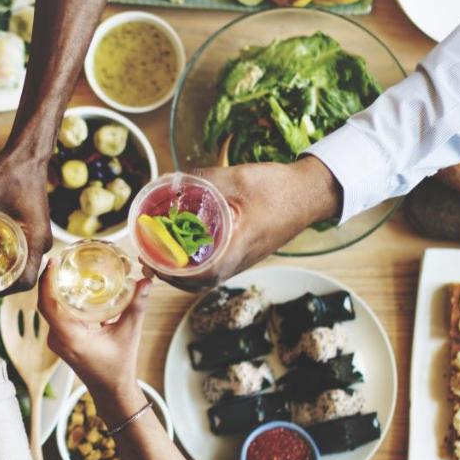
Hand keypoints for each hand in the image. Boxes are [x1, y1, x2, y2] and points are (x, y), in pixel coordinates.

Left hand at [0, 150, 51, 291]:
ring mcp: (39, 237)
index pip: (24, 283)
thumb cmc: (7, 174)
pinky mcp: (34, 230)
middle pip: (22, 277)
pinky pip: (22, 253)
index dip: (2, 291)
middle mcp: (41, 243)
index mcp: (35, 240)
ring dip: (1, 271)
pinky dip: (5, 257)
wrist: (26, 155)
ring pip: (22, 266)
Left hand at [38, 256, 152, 400]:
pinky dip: (61, 301)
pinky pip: (57, 315)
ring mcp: (58, 340)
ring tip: (65, 268)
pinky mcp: (62, 341)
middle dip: (51, 279)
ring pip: (50, 309)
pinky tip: (72, 288)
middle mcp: (58, 338)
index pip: (47, 304)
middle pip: (46, 302)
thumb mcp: (129, 334)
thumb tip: (146, 281)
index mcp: (69, 336)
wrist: (112, 390)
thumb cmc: (118, 367)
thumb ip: (136, 306)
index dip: (46, 281)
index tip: (53, 262)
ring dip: (55, 290)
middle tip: (62, 259)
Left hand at [154, 157, 341, 291]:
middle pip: (197, 282)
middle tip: (149, 257)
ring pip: (206, 276)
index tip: (151, 261)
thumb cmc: (277, 188)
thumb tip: (169, 181)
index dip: (171, 273)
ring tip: (162, 252)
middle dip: (170, 273)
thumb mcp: (235, 178)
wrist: (310, 192)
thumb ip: (201, 180)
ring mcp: (244, 259)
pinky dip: (197, 260)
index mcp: (236, 248)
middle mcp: (239, 260)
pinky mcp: (247, 253)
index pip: (198, 277)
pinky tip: (186, 243)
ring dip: (182, 268)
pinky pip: (216, 265)